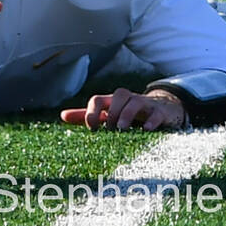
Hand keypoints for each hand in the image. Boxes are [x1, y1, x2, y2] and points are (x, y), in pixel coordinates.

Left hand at [62, 86, 187, 131]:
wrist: (163, 109)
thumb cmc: (129, 114)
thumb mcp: (108, 115)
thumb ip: (87, 116)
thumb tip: (62, 116)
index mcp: (112, 102)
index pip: (97, 100)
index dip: (91, 112)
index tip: (92, 129)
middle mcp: (127, 100)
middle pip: (117, 96)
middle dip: (111, 112)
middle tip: (109, 130)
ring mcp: (145, 104)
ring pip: (135, 101)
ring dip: (127, 114)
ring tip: (122, 129)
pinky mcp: (161, 112)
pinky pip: (157, 113)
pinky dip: (151, 120)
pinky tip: (147, 130)